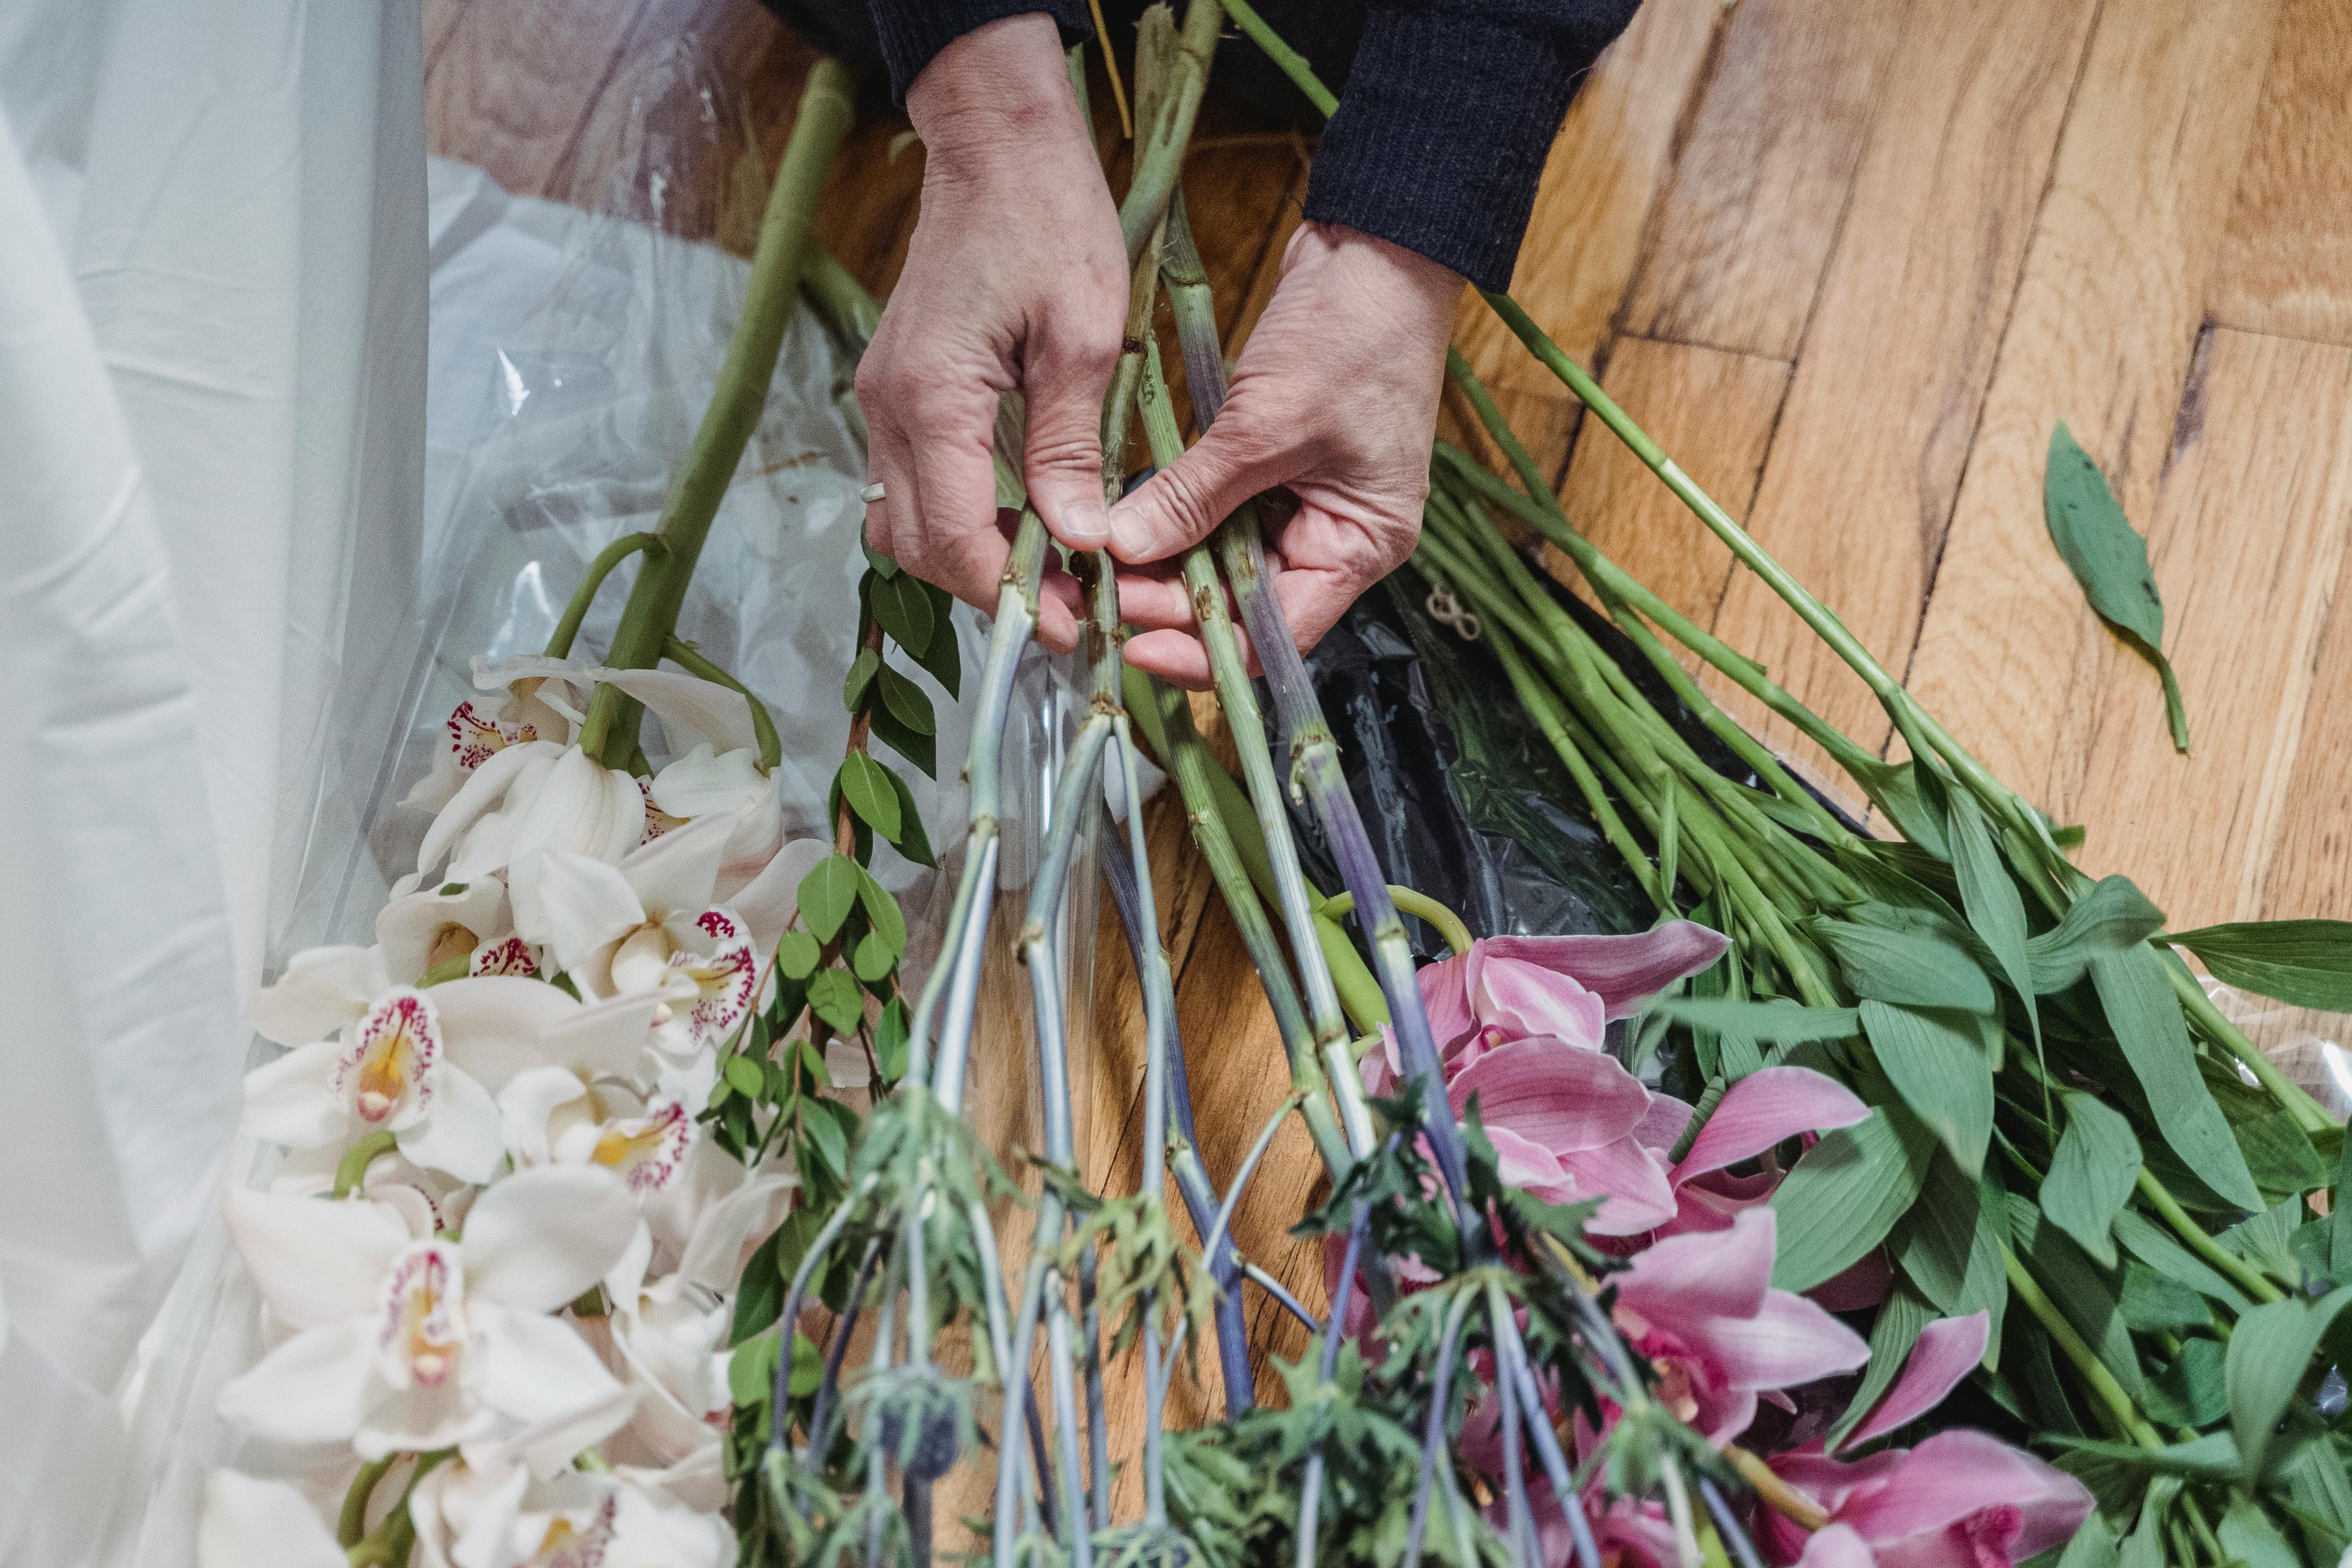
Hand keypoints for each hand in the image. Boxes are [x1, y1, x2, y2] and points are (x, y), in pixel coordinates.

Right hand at [855, 15, 1125, 653]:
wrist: (996, 144)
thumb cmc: (1048, 222)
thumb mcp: (1084, 338)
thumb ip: (1069, 447)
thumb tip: (1077, 540)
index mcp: (932, 402)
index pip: (955, 543)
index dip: (1014, 599)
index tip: (1075, 626)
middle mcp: (888, 410)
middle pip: (919, 549)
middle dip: (992, 592)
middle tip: (1072, 607)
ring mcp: (884, 400)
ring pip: (905, 522)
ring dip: (969, 560)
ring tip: (1049, 571)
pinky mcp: (898, 388)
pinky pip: (910, 482)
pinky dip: (958, 518)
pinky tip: (1020, 518)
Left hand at [1111, 222, 1463, 687]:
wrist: (1376, 246)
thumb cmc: (1353, 333)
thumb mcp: (1267, 424)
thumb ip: (1195, 495)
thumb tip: (1124, 548)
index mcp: (1360, 546)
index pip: (1277, 636)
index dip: (1204, 650)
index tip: (1133, 644)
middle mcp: (1334, 538)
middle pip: (1242, 604)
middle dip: (1171, 603)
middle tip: (1098, 589)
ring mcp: (1303, 501)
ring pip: (1221, 562)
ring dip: (1164, 563)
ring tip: (1100, 559)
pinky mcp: (1271, 465)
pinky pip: (1216, 513)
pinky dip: (1173, 517)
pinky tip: (1124, 517)